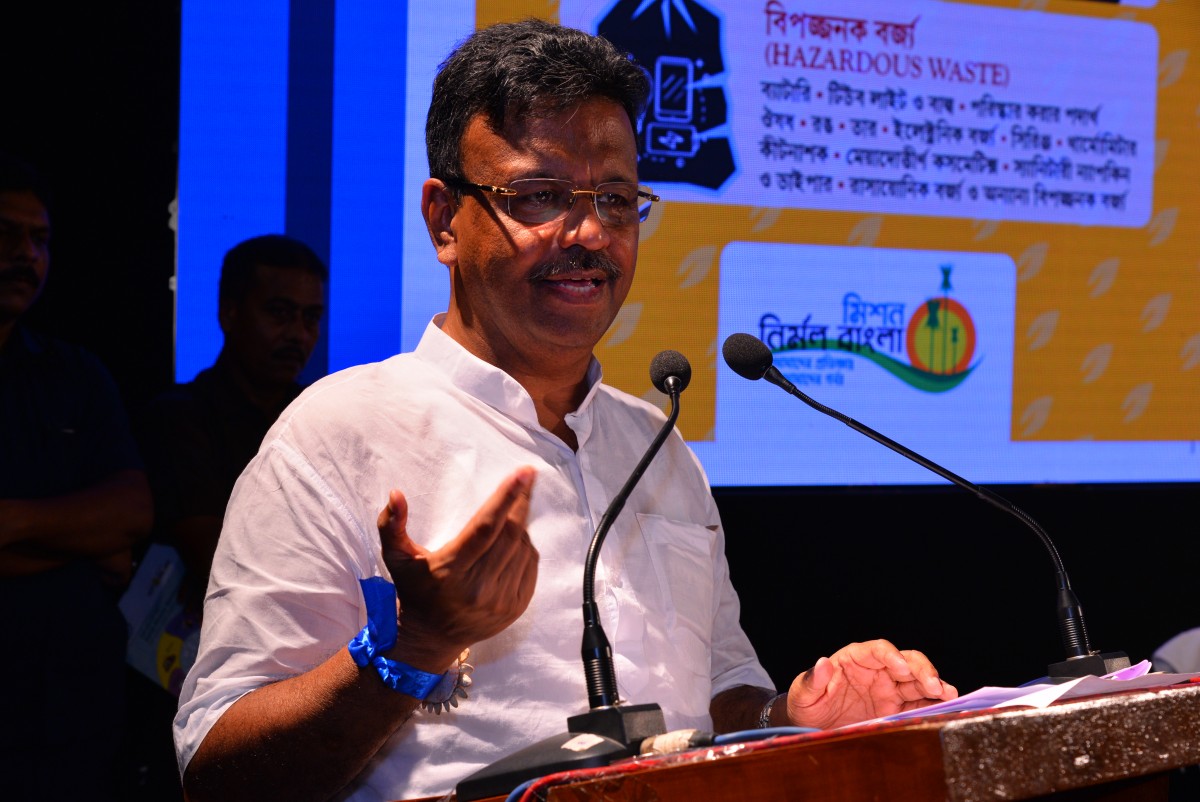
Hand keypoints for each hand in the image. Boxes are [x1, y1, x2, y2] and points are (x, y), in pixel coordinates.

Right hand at [376, 466, 538, 669]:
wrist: (431, 638)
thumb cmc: (414, 589)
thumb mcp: (396, 558)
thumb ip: (391, 525)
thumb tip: (396, 494)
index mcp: (451, 571)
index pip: (485, 528)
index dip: (505, 499)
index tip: (523, 474)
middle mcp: (478, 588)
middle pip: (510, 535)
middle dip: (520, 503)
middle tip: (525, 479)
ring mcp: (500, 601)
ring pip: (523, 549)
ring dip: (522, 525)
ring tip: (514, 512)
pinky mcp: (515, 608)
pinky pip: (530, 567)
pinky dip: (526, 548)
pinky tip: (516, 540)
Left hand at [783, 639, 957, 728]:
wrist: (813, 727)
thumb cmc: (806, 705)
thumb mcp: (802, 694)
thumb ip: (812, 680)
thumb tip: (822, 663)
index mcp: (855, 659)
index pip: (878, 649)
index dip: (891, 655)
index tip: (899, 668)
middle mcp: (877, 670)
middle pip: (906, 661)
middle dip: (921, 670)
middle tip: (934, 686)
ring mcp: (889, 689)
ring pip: (918, 680)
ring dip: (935, 685)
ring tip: (949, 695)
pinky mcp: (897, 708)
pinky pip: (919, 703)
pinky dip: (934, 704)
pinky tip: (946, 707)